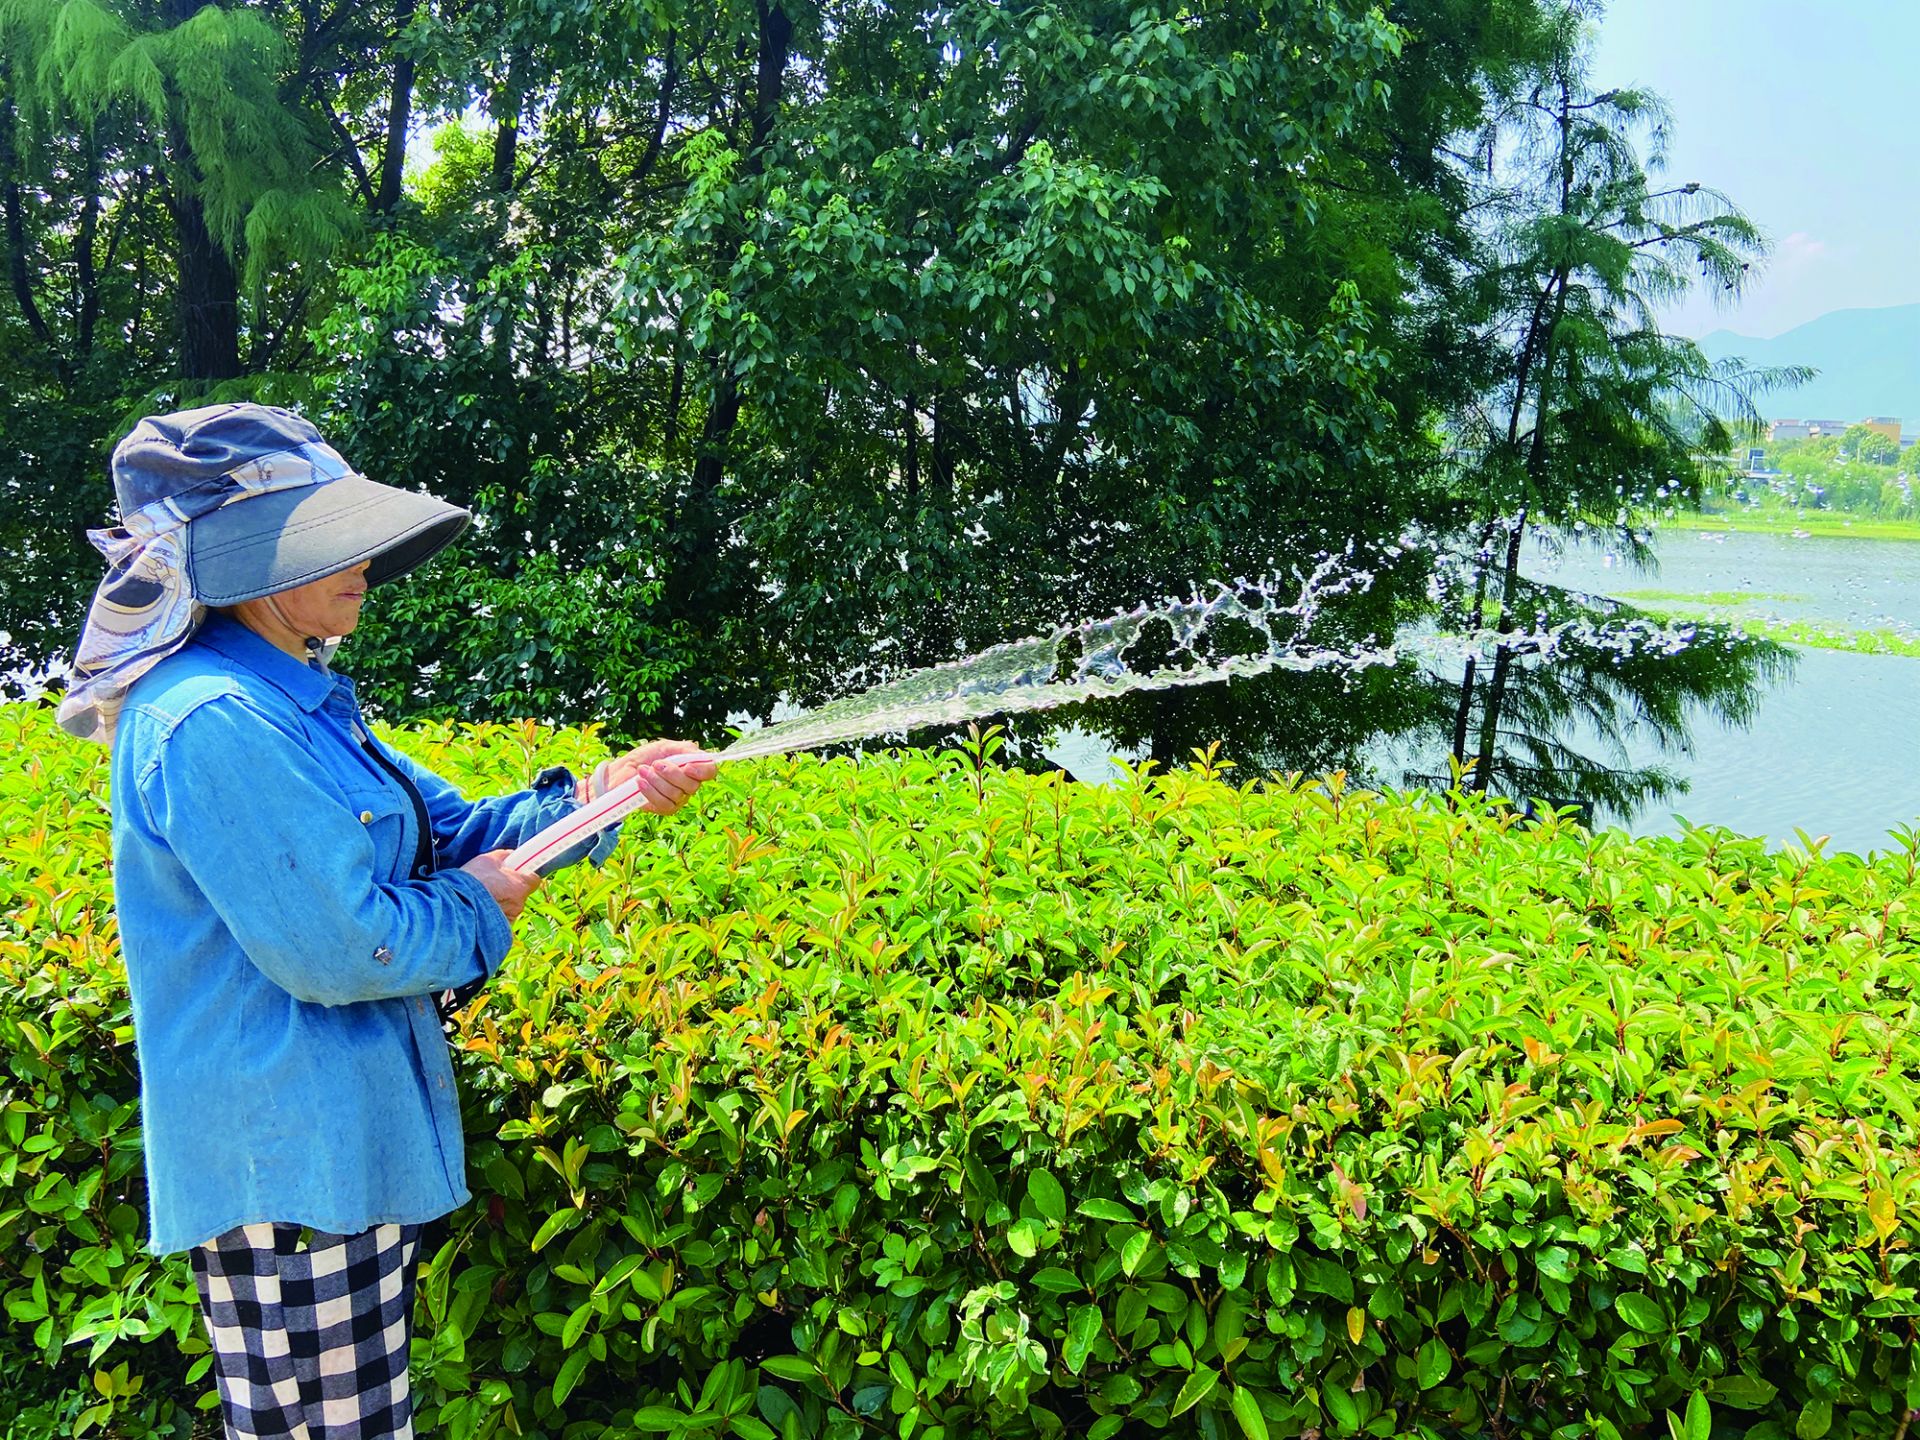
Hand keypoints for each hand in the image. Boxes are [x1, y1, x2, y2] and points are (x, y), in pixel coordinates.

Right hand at [461, 849, 542, 921]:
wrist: (454, 905)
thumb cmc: (471, 881)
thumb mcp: (487, 860)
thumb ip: (504, 857)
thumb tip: (511, 856)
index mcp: (520, 885)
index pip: (534, 880)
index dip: (525, 876)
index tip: (516, 874)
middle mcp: (518, 904)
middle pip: (520, 895)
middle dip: (510, 891)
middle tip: (493, 886)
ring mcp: (510, 919)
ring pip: (509, 909)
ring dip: (500, 904)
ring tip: (482, 900)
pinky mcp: (500, 931)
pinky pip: (500, 921)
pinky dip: (492, 917)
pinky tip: (479, 912)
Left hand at [586, 739, 716, 815]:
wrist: (623, 770)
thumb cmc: (646, 757)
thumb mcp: (666, 747)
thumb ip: (685, 749)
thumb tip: (700, 757)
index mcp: (692, 767)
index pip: (710, 771)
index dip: (703, 771)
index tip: (687, 767)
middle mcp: (689, 785)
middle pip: (692, 785)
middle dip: (672, 773)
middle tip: (655, 764)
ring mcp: (678, 799)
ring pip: (676, 794)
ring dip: (657, 780)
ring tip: (642, 770)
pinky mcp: (665, 809)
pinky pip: (664, 803)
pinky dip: (650, 791)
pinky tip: (640, 782)